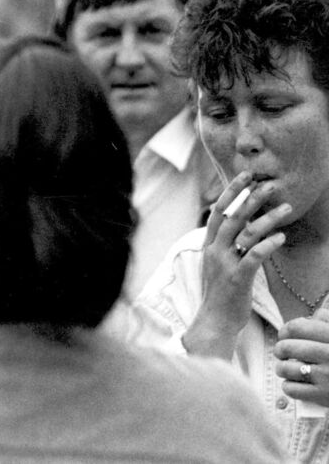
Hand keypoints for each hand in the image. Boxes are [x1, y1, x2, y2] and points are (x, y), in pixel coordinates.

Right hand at [184, 172, 288, 358]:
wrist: (214, 321)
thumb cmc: (220, 293)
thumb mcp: (217, 263)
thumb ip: (224, 243)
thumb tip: (233, 223)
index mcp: (208, 245)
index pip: (217, 211)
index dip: (231, 192)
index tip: (244, 175)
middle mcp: (214, 251)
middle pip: (233, 217)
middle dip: (251, 198)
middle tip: (269, 184)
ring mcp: (224, 264)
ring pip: (246, 234)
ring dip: (268, 218)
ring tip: (287, 208)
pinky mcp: (237, 279)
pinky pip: (254, 257)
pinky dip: (268, 245)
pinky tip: (281, 237)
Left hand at [275, 309, 328, 405]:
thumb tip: (313, 316)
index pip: (296, 327)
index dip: (285, 330)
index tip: (284, 335)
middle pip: (286, 347)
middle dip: (279, 350)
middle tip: (281, 352)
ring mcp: (326, 376)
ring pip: (285, 368)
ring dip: (281, 368)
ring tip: (285, 368)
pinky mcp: (323, 395)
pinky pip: (291, 388)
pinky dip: (288, 386)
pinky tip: (295, 384)